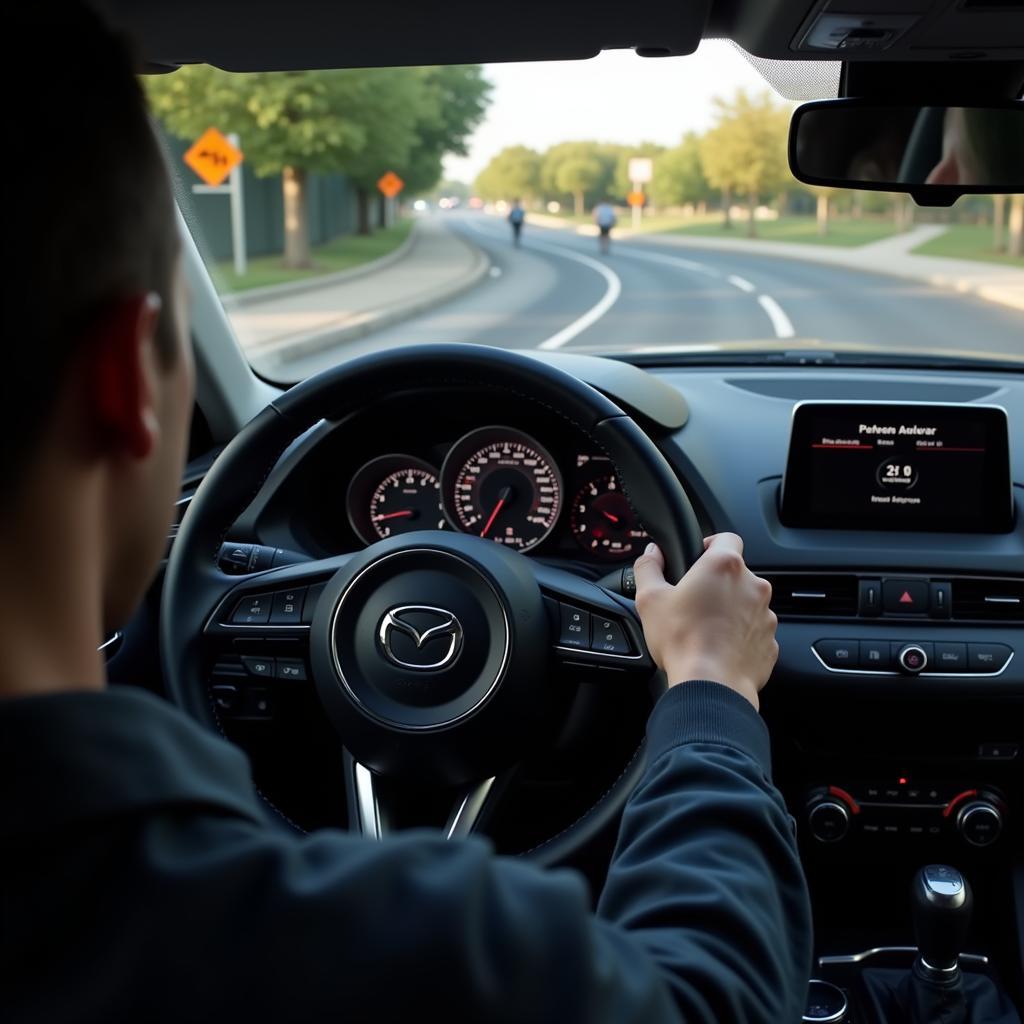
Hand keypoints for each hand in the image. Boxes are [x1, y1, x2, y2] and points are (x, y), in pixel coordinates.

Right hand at [633, 534, 776, 709]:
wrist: (711, 685)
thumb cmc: (682, 640)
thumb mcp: (650, 599)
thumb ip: (648, 567)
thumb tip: (651, 554)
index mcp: (724, 566)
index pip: (726, 537)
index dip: (711, 544)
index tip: (699, 558)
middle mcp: (752, 585)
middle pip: (735, 574)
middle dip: (717, 584)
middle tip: (693, 602)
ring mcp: (766, 615)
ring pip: (746, 603)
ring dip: (730, 610)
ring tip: (705, 629)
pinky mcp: (771, 642)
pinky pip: (754, 631)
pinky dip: (739, 636)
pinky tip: (719, 647)